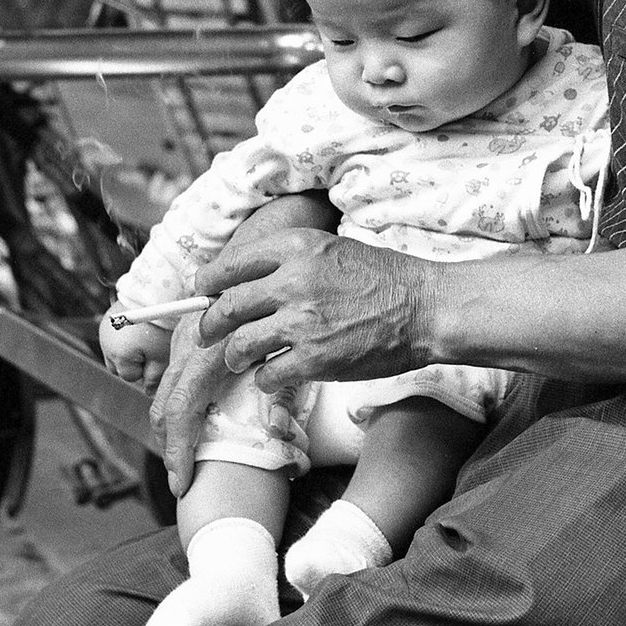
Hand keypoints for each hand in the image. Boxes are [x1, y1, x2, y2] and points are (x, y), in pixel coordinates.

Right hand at [97, 308, 170, 388]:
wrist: (154, 292)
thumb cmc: (161, 325)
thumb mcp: (161, 355)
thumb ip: (154, 378)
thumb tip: (148, 392)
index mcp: (119, 355)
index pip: (130, 376)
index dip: (144, 369)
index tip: (154, 354)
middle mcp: (106, 344)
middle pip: (118, 366)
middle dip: (132, 363)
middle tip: (149, 348)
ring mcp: (105, 331)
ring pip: (114, 353)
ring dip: (126, 351)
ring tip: (143, 338)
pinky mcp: (107, 320)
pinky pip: (113, 338)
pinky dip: (123, 338)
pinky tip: (136, 330)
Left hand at [202, 228, 428, 390]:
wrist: (423, 307)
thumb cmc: (381, 278)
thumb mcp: (331, 249)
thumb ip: (289, 260)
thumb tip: (244, 281)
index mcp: (297, 247)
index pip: (232, 264)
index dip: (208, 282)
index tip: (201, 293)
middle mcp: (293, 280)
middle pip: (226, 306)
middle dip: (209, 325)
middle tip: (207, 334)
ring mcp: (301, 321)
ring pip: (239, 345)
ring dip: (235, 356)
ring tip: (241, 359)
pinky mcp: (313, 358)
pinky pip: (267, 374)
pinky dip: (265, 378)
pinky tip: (274, 374)